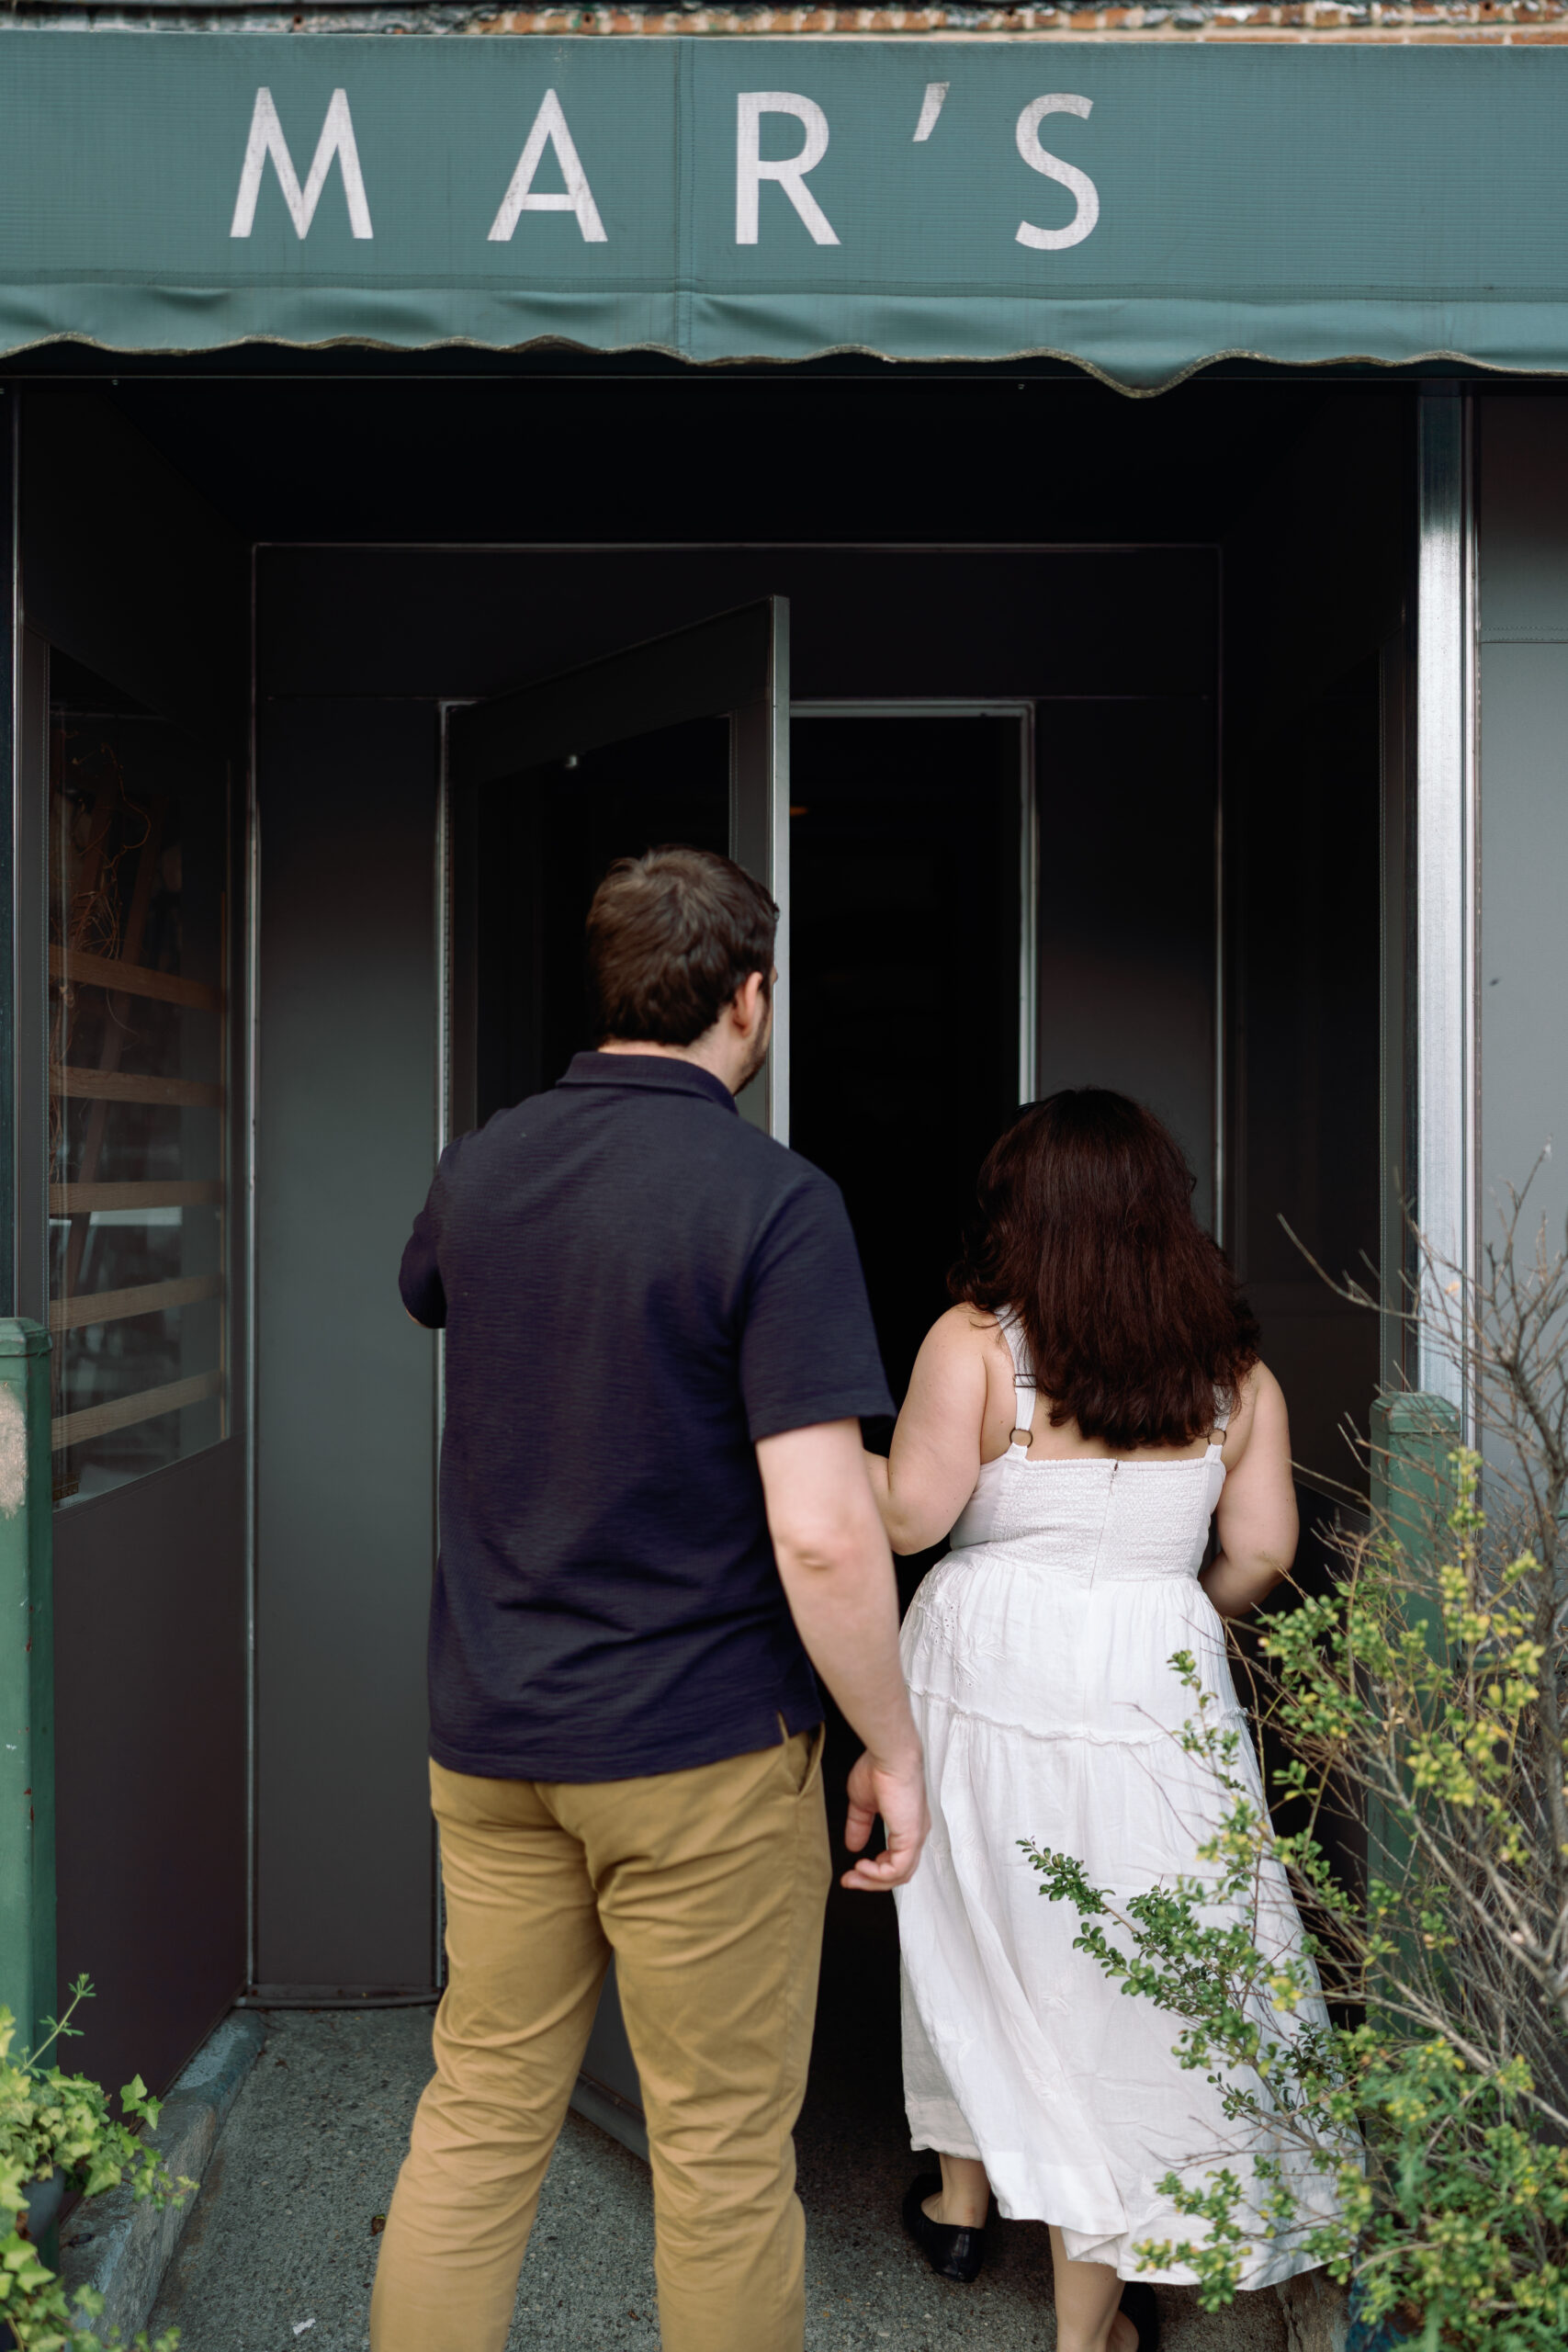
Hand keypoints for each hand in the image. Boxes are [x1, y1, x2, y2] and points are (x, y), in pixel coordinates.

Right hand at [842, 1746, 928, 1891]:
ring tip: (852, 1876)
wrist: (889, 1755)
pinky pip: (896, 1870)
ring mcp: (915, 1836)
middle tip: (849, 1881)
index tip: (853, 1871)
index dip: (875, 1870)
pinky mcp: (911, 1837)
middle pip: (899, 1873)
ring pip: (899, 1876)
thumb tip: (852, 1846)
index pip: (897, 1859)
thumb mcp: (862, 1803)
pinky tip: (861, 1866)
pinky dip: (877, 1874)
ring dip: (872, 1881)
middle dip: (871, 1881)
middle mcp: (915, 1833)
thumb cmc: (878, 1768)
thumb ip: (859, 1826)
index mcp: (907, 1824)